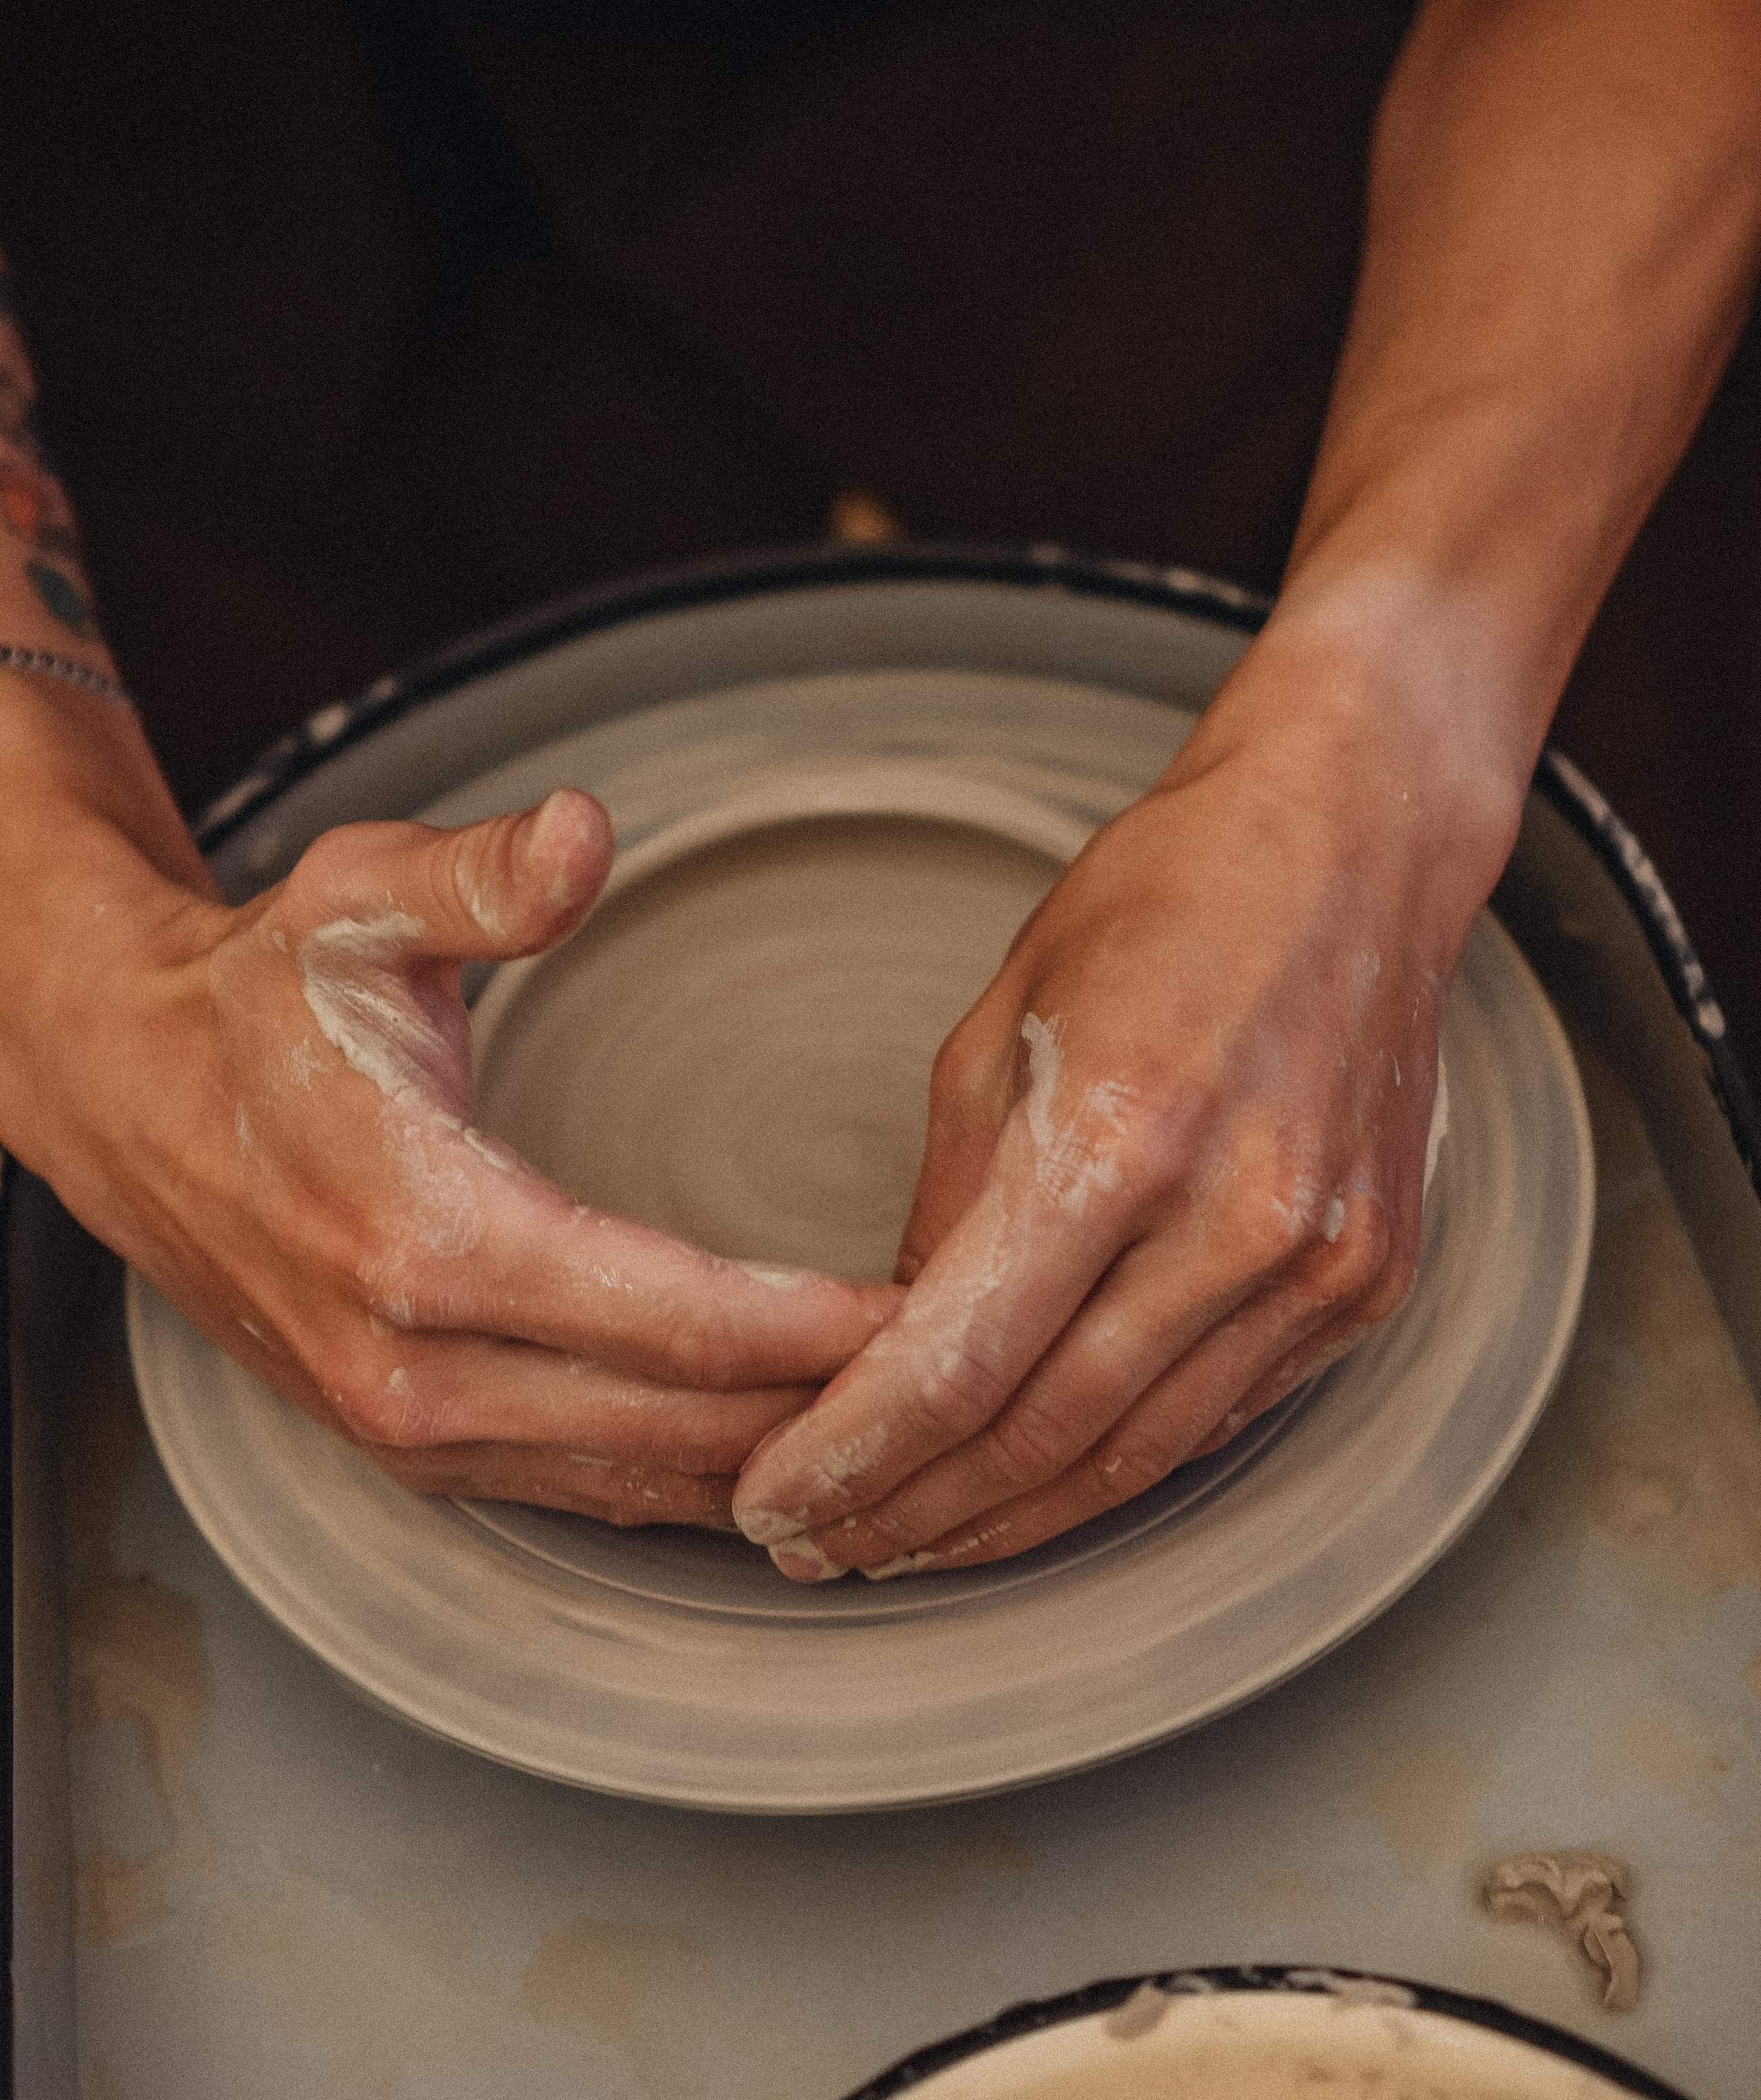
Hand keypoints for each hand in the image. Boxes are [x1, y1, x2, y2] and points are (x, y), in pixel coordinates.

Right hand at [4, 754, 898, 1526]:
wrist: (127, 1094)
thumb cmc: (258, 995)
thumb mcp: (359, 899)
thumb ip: (486, 874)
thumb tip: (584, 830)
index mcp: (430, 1239)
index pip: (678, 1323)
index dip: (822, 1330)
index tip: (941, 1312)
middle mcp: (419, 1369)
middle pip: (682, 1428)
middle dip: (833, 1408)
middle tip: (971, 1369)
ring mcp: (410, 1429)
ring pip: (644, 1482)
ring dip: (778, 1460)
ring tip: (909, 1421)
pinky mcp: (410, 1448)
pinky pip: (587, 1492)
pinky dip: (696, 1479)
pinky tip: (783, 1449)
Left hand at [732, 640, 1510, 1577]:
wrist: (1358, 841)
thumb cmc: (1167, 897)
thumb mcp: (999, 1020)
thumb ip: (946, 1200)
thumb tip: (898, 1349)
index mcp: (1118, 1128)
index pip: (957, 1359)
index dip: (851, 1454)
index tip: (772, 1498)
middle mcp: (1234, 1214)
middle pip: (1041, 1436)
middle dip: (910, 1513)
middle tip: (817, 1547)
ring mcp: (1318, 1261)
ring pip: (1138, 1456)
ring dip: (1009, 1522)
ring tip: (908, 1543)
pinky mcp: (1369, 1282)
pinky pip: (1223, 1414)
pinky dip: (1119, 1465)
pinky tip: (1039, 1488)